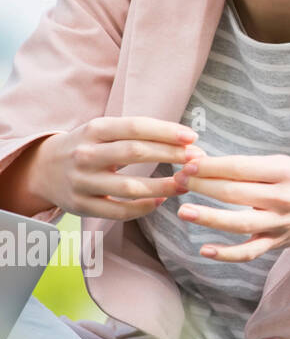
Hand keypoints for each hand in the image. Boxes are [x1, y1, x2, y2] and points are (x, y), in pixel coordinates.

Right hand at [28, 117, 203, 220]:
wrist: (42, 169)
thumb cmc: (88, 146)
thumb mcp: (104, 131)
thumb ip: (138, 133)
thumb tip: (186, 139)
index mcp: (94, 130)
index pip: (135, 127)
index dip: (166, 132)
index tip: (192, 137)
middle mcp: (86, 154)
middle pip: (134, 153)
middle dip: (170, 155)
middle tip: (197, 160)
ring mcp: (82, 182)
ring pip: (129, 187)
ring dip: (163, 186)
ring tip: (186, 183)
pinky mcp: (81, 206)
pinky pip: (118, 211)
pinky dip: (143, 208)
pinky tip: (160, 201)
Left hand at [173, 154, 289, 263]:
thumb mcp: (277, 164)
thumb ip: (241, 165)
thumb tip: (196, 161)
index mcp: (284, 172)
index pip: (241, 168)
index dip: (211, 166)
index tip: (187, 164)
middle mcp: (283, 198)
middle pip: (236, 193)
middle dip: (203, 186)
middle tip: (178, 181)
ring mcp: (279, 223)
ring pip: (240, 223)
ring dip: (209, 217)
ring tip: (183, 211)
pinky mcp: (275, 243)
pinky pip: (249, 252)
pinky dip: (227, 254)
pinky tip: (204, 250)